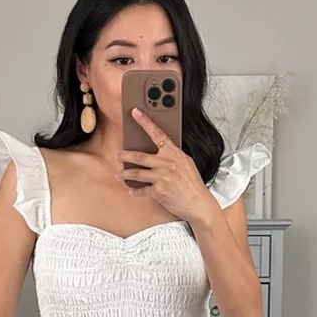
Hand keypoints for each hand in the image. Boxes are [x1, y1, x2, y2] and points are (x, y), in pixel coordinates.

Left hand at [117, 108, 217, 225]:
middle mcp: (166, 163)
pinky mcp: (158, 191)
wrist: (198, 203)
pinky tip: (131, 191)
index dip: (144, 122)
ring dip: (125, 173)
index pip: (157, 133)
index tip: (135, 112)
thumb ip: (173, 156)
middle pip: (139, 156)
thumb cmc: (193, 184)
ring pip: (136, 173)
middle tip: (118, 155)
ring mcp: (161, 177)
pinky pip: (141, 190)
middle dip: (125, 156)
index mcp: (174, 153)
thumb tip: (161, 151)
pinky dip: (135, 191)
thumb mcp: (186, 163)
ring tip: (120, 174)